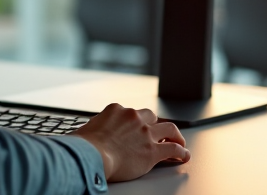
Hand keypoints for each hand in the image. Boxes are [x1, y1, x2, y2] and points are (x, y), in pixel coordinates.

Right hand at [70, 103, 189, 181]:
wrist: (91, 155)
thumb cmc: (83, 146)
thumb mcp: (84, 129)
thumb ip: (91, 129)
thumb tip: (82, 136)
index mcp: (116, 110)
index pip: (130, 113)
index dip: (135, 122)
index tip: (136, 128)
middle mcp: (133, 117)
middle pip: (151, 117)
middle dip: (155, 125)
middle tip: (158, 133)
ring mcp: (145, 133)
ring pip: (168, 129)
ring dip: (175, 135)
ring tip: (179, 141)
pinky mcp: (153, 150)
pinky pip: (173, 149)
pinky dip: (181, 152)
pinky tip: (183, 155)